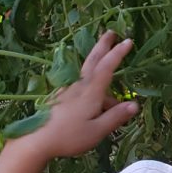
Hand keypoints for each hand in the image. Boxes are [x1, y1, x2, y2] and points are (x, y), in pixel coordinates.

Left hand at [10, 31, 139, 162]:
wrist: (36, 140)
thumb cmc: (69, 136)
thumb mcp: (97, 131)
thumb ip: (116, 117)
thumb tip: (135, 105)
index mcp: (90, 92)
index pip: (107, 67)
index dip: (118, 53)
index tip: (128, 41)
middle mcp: (79, 86)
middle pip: (92, 60)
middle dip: (103, 45)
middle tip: (110, 31)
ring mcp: (67, 90)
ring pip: (87, 76)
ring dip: (98, 68)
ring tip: (111, 97)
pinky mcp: (59, 97)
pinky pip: (80, 87)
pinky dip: (90, 87)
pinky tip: (94, 104)